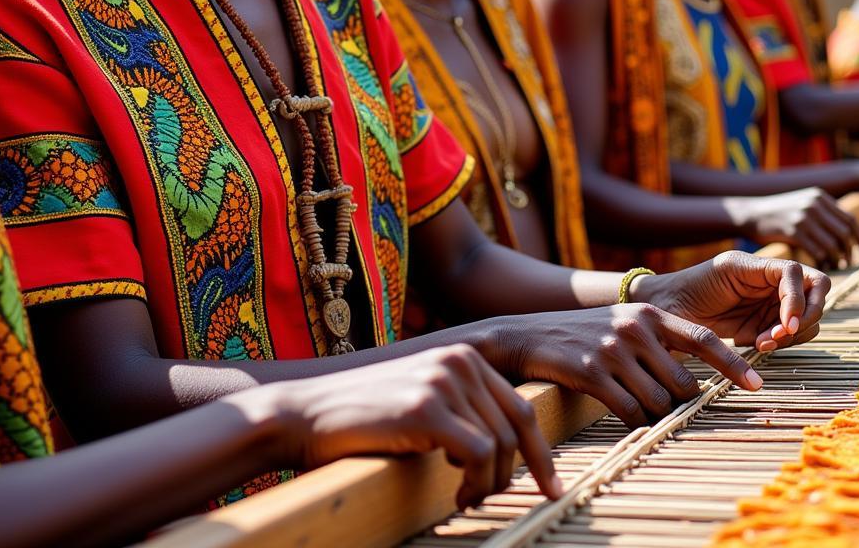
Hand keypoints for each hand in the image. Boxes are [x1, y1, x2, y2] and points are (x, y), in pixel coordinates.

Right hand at [271, 345, 560, 509]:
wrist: (308, 413)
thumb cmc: (364, 417)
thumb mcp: (424, 402)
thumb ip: (463, 412)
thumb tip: (505, 451)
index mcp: (463, 357)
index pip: (522, 407)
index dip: (541, 453)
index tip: (550, 486)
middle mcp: (459, 361)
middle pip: (519, 427)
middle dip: (522, 473)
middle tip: (509, 501)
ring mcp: (443, 380)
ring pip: (501, 445)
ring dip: (489, 483)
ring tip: (464, 497)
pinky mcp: (426, 406)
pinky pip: (479, 454)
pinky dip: (475, 483)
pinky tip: (455, 494)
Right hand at [489, 305, 763, 429]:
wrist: (524, 334)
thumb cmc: (580, 334)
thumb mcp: (621, 324)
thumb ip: (657, 342)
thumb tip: (696, 379)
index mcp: (647, 313)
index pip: (703, 339)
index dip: (733, 364)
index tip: (756, 385)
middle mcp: (634, 328)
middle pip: (682, 385)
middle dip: (675, 401)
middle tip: (655, 400)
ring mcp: (612, 349)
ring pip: (658, 402)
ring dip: (650, 412)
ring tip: (627, 400)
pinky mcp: (590, 372)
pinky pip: (629, 412)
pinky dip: (629, 419)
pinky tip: (613, 408)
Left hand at [635, 251, 829, 352]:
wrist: (667, 311)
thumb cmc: (685, 290)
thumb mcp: (718, 276)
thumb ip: (751, 282)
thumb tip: (783, 296)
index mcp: (756, 265)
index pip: (798, 274)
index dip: (799, 299)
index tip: (785, 323)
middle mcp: (768, 282)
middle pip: (816, 293)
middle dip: (805, 317)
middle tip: (781, 334)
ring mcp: (770, 302)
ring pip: (807, 318)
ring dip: (792, 334)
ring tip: (761, 342)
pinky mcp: (766, 323)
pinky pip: (792, 334)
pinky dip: (782, 342)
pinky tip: (757, 344)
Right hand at [733, 187, 858, 267]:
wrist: (748, 213)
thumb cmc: (777, 214)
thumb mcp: (802, 204)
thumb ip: (823, 214)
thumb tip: (848, 233)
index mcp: (819, 197)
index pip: (850, 220)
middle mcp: (813, 205)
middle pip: (844, 233)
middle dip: (849, 251)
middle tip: (848, 262)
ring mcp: (803, 217)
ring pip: (832, 244)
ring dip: (837, 258)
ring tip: (834, 265)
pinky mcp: (792, 231)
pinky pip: (817, 250)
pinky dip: (822, 260)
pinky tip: (820, 264)